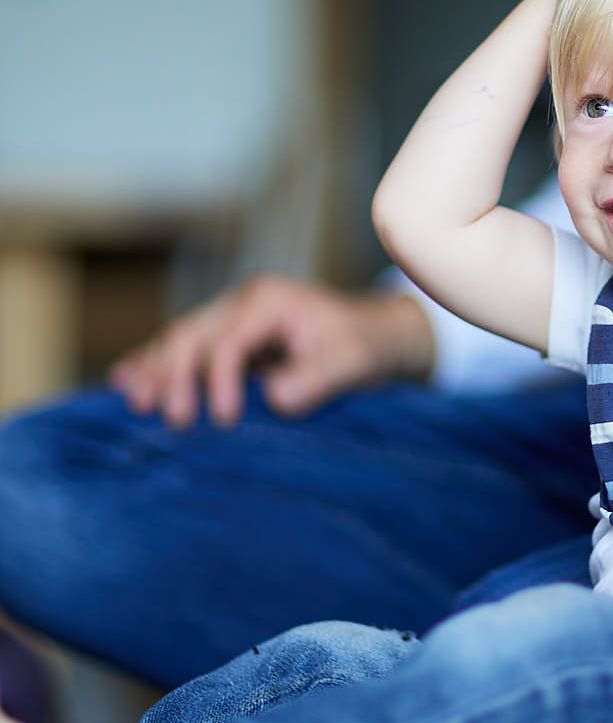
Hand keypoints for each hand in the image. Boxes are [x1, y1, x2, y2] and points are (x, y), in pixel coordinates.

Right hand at [107, 277, 435, 428]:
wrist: (378, 335)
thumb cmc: (366, 345)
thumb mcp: (353, 361)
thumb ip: (317, 378)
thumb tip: (275, 400)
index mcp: (269, 302)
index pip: (228, 341)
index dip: (220, 381)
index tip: (224, 420)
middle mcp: (241, 303)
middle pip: (191, 335)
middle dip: (174, 377)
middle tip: (174, 421)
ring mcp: (230, 318)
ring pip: (178, 341)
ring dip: (154, 371)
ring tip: (134, 404)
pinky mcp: (226, 338)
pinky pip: (183, 349)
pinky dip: (154, 365)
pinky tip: (123, 381)